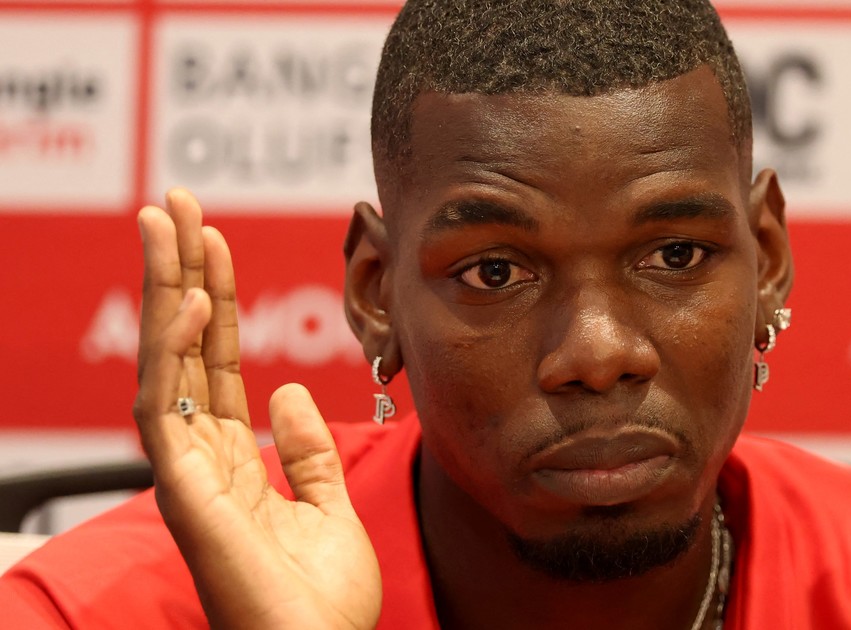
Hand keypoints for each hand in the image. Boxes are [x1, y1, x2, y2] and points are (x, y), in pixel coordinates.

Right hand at [132, 189, 380, 628]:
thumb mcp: (328, 507)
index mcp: (232, 461)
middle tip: (175, 205)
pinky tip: (185, 306)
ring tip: (168, 223)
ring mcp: (188, 475)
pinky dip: (173, 358)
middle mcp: (202, 459)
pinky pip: (169, 414)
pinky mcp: (185, 495)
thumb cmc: (322, 600)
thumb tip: (287, 394)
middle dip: (178, 275)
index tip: (212, 239)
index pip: (214, 362)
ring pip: (165, 365)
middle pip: (183, 349)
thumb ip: (307, 451)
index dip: (212, 300)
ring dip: (165, 291)